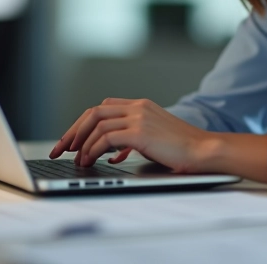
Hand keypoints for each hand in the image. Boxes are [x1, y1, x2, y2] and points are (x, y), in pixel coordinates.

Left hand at [48, 98, 216, 171]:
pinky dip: (93, 150)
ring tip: (78, 160)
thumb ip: (132, 140)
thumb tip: (112, 153)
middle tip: (62, 149)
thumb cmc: (182, 149)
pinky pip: (106, 139)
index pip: (103, 108)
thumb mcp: (154, 138)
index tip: (71, 140)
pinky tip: (91, 161)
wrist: (204, 151)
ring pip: (97, 124)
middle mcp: (138, 107)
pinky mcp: (141, 132)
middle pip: (94, 113)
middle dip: (74, 131)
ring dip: (82, 144)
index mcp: (141, 106)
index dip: (83, 124)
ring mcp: (139, 118)